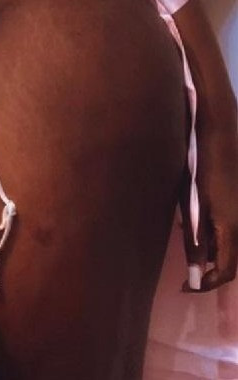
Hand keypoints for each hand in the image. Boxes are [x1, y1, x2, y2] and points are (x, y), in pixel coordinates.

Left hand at [179, 109, 237, 291]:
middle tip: (188, 271)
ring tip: (191, 247)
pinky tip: (199, 225)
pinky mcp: (237, 202)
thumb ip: (196, 238)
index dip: (208, 284)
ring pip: (233, 244)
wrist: (220, 134)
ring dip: (214, 250)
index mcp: (232, 228)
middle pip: (232, 260)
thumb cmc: (202, 166)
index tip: (188, 287)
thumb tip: (195, 269)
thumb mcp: (194, 203)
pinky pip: (231, 229)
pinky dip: (217, 234)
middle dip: (211, 269)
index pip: (227, 271)